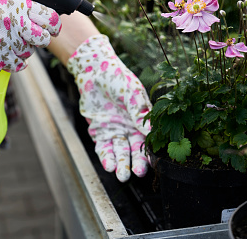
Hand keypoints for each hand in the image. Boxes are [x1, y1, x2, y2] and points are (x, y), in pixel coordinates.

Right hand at [0, 0, 60, 71]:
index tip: (52, 29)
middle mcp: (13, 22)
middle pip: (44, 39)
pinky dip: (14, 61)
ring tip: (6, 40)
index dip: (55, 25)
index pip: (51, 17)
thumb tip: (45, 0)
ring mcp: (5, 40)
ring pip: (29, 53)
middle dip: (41, 40)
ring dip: (22, 50)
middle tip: (31, 37)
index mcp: (17, 5)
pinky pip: (19, 64)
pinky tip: (4, 51)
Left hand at [67, 34, 150, 181]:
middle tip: (137, 172)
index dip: (150, 152)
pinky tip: (109, 165)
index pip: (149, 139)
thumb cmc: (118, 78)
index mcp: (143, 119)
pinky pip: (104, 148)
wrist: (95, 71)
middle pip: (135, 149)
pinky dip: (106, 157)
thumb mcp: (132, 92)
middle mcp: (130, 128)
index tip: (152, 163)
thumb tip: (150, 130)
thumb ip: (139, 111)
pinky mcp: (99, 132)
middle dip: (136, 162)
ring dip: (121, 164)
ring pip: (119, 152)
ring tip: (122, 174)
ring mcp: (115, 130)